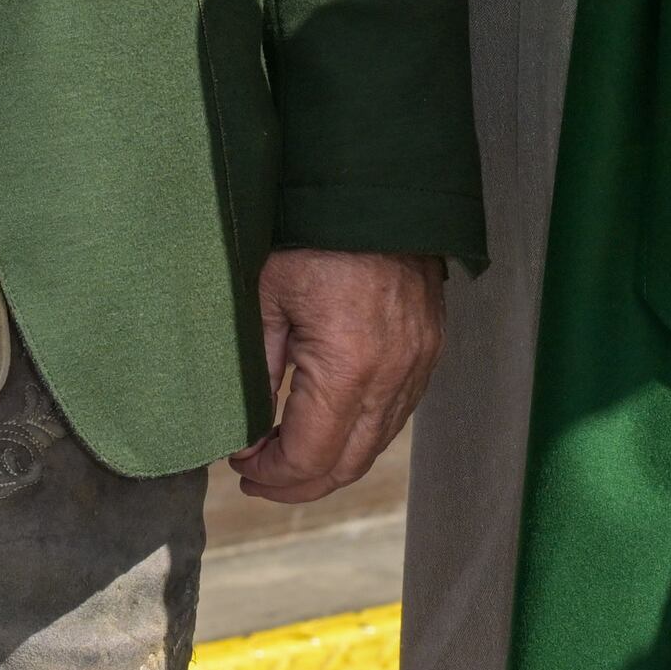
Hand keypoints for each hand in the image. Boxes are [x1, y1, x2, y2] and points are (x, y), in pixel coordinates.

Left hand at [235, 247, 441, 502]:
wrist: (376, 186)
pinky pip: (397, 414)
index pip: (310, 458)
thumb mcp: (265, 299)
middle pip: (348, 466)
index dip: (272, 475)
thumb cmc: (313, 232)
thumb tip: (247, 435)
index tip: (241, 465)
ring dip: (331, 462)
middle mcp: (393, 374)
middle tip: (259, 476)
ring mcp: (418, 363)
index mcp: (349, 365)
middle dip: (299, 484)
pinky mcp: (429, 349)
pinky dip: (361, 432)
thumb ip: (256, 375)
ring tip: (288, 453)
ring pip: (376, 446)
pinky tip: (329, 422)